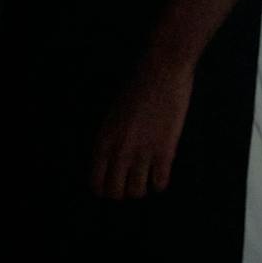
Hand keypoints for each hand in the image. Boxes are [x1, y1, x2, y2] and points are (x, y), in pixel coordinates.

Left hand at [90, 54, 194, 200]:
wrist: (163, 69)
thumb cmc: (138, 84)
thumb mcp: (114, 113)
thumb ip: (111, 138)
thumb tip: (113, 162)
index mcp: (104, 140)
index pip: (96, 183)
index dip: (105, 189)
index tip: (115, 184)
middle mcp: (120, 150)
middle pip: (115, 193)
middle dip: (123, 192)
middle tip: (131, 182)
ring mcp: (142, 152)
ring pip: (137, 192)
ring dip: (142, 188)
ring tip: (147, 177)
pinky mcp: (165, 150)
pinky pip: (160, 184)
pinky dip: (160, 183)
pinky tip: (162, 172)